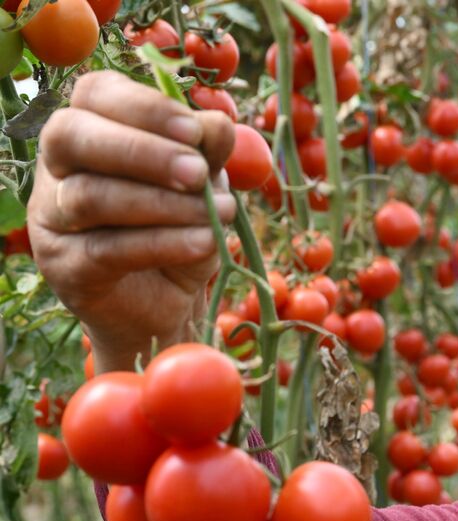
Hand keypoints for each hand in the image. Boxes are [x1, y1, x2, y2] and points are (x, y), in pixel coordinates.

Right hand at [29, 71, 236, 370]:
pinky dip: (162, 243)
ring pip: (89, 196)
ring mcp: (52, 217)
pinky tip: (204, 242)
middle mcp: (58, 167)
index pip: (95, 94)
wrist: (169, 302)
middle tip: (197, 173)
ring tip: (217, 215)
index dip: (143, 106)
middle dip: (141, 151)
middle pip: (70, 135)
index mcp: (90, 129)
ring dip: (162, 204)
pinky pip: (106, 249)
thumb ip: (208, 153)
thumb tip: (218, 123)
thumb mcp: (204, 186)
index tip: (195, 129)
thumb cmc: (181, 228)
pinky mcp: (65, 266)